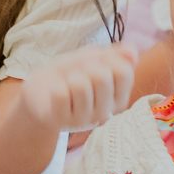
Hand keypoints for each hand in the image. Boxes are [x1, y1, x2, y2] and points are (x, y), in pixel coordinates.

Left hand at [20, 43, 137, 132]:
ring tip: (67, 84)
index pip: (124, 71)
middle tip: (78, 73)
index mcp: (119, 97)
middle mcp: (106, 111)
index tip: (96, 63)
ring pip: (81, 85)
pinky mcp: (63, 121)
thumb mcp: (93, 58)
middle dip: (85, 66)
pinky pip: (61, 93)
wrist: (41, 90)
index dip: (107, 58)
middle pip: (102, 76)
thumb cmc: (70, 73)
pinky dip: (56, 86)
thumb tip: (132, 52)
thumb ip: (114, 54)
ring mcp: (84, 119)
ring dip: (70, 77)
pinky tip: (56, 93)